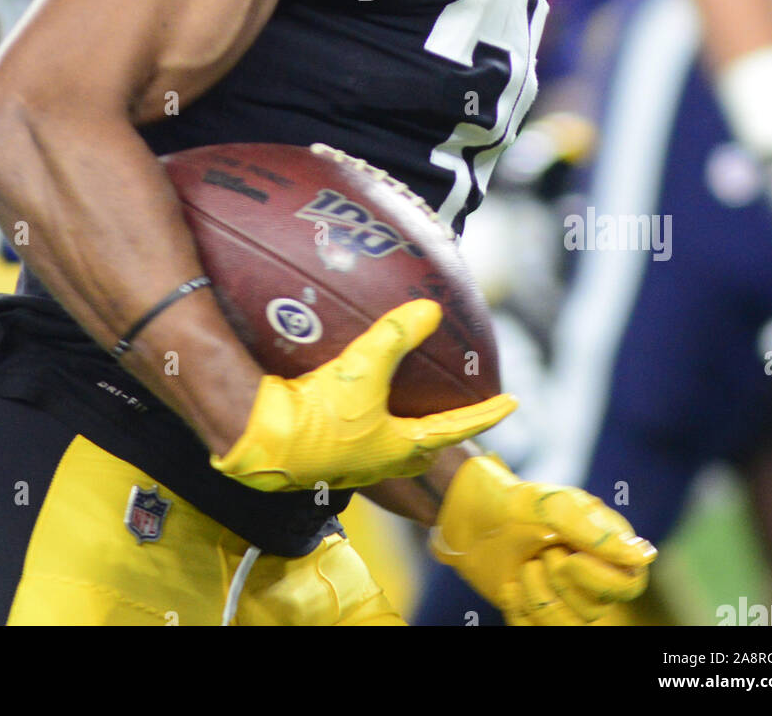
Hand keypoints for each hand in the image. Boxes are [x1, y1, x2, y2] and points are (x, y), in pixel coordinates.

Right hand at [210, 300, 516, 491]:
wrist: (259, 439)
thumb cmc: (319, 414)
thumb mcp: (363, 369)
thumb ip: (397, 336)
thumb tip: (431, 309)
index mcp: (399, 447)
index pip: (454, 429)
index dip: (485, 415)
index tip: (512, 404)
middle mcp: (377, 461)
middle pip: (421, 451)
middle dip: (441, 435)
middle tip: (454, 415)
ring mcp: (348, 461)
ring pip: (387, 447)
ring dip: (401, 429)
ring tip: (402, 405)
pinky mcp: (319, 452)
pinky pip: (355, 437)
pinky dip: (364, 420)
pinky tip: (349, 400)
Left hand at [430, 454, 655, 624]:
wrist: (467, 516)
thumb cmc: (511, 502)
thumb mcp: (548, 506)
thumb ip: (593, 531)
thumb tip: (643, 555)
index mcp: (604, 542)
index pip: (630, 583)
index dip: (600, 580)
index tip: (567, 557)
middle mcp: (591, 572)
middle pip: (597, 609)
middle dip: (561, 584)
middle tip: (540, 553)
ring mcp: (565, 595)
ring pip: (570, 625)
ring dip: (539, 598)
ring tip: (524, 568)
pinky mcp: (539, 612)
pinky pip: (537, 632)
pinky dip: (520, 612)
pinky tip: (510, 586)